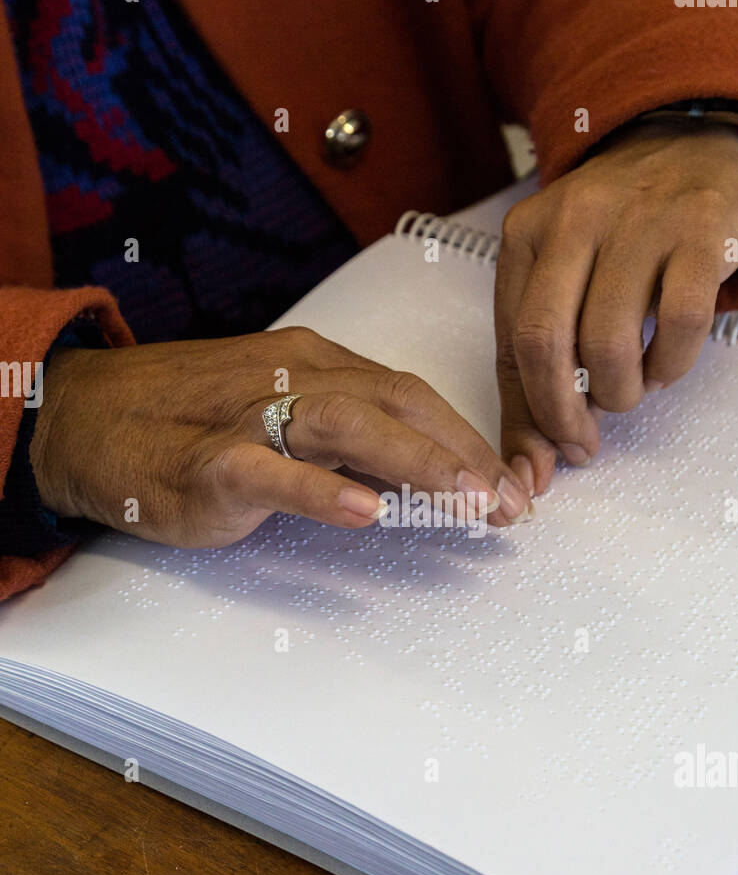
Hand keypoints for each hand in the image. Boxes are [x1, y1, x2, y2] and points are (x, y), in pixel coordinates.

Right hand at [30, 327, 531, 545]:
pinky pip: (272, 472)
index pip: (411, 395)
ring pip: (350, 425)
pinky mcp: (209, 463)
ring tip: (471, 502)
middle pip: (398, 403)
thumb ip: (342, 436)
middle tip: (514, 504)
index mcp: (315, 364)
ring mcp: (250, 418)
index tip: (512, 484)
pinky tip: (367, 510)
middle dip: (466, 454)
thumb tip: (418, 475)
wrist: (85, 419)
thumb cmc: (187, 420)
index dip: (469, 439)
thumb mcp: (276, 411)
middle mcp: (293, 378)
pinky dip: (322, 489)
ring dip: (420, 463)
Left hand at [494, 121, 737, 495]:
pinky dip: (671, 364)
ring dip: (620, 393)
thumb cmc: (620, 228)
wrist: (693, 143)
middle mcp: (574, 221)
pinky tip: (666, 364)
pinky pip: (680, 323)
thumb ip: (539, 361)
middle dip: (561, 414)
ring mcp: (638, 222)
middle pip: (546, 343)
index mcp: (526, 234)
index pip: (511, 344)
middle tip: (583, 440)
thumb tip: (529, 463)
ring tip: (631, 389)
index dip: (527, 414)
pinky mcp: (699, 232)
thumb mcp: (563, 275)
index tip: (543, 456)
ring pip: (610, 342)